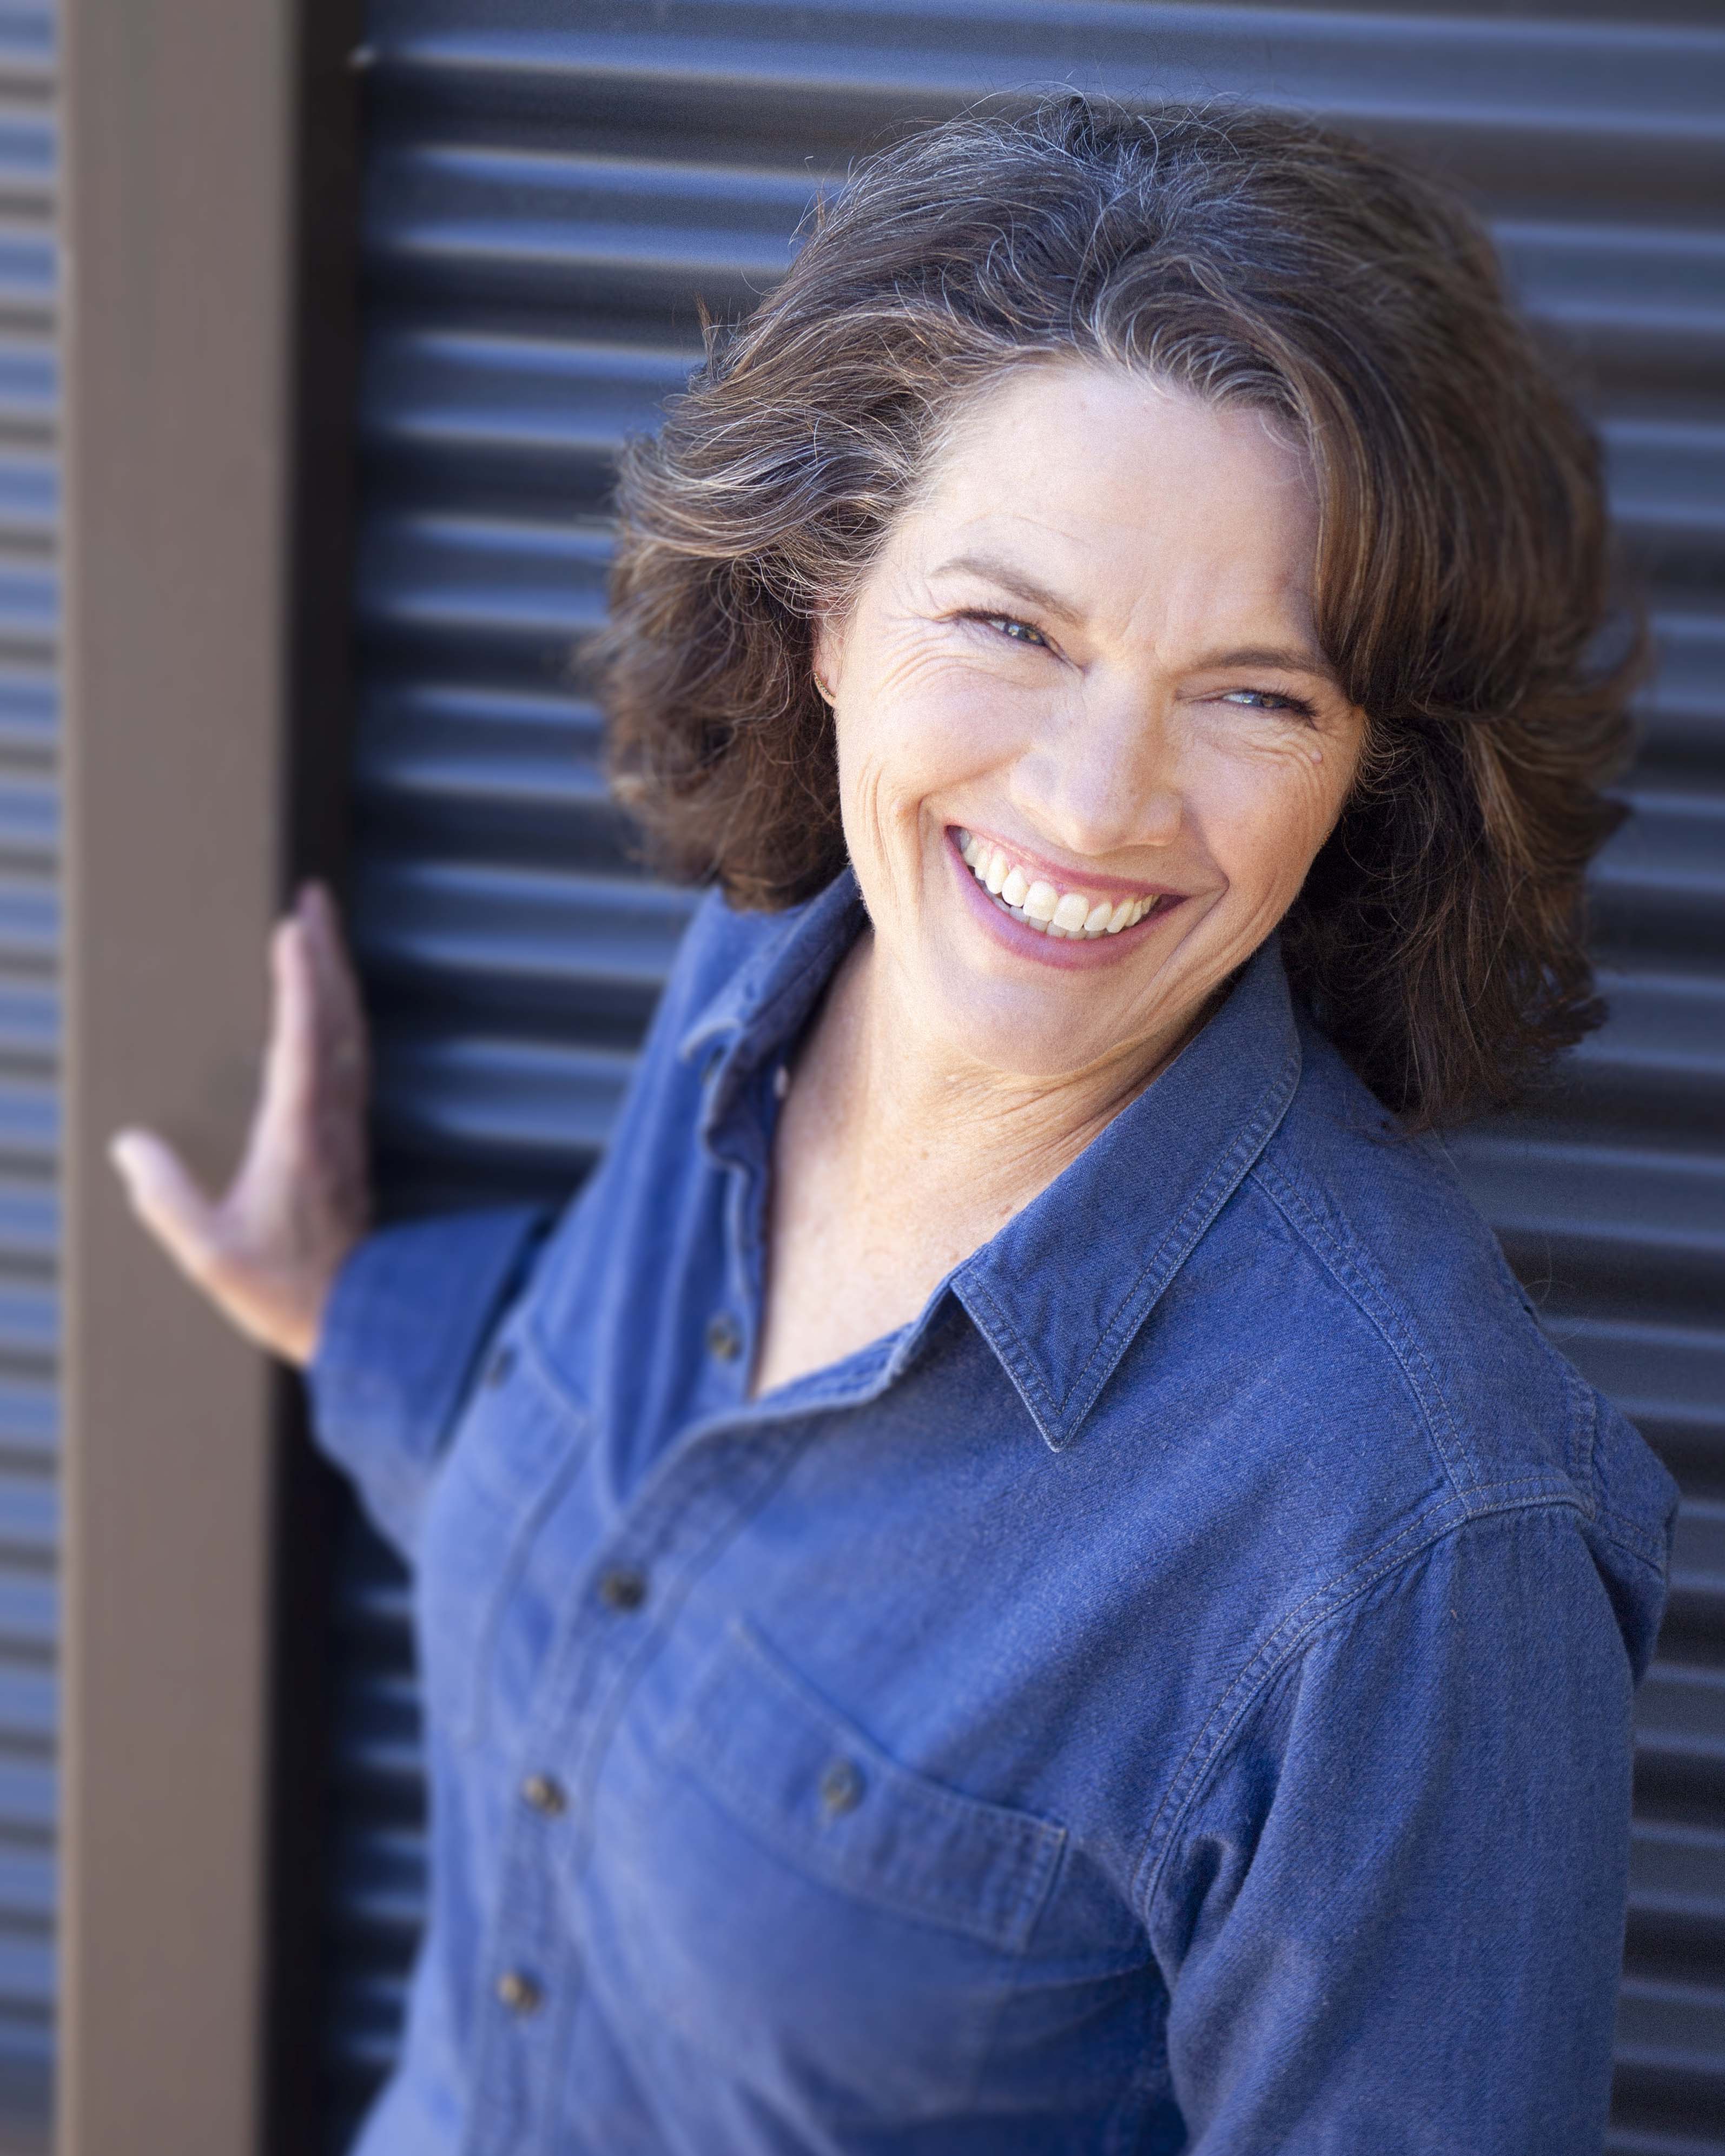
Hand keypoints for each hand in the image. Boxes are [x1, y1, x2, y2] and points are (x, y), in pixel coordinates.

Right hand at [109, 882, 372, 1367]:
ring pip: (351, 1034)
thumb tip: (129, 1145)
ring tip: (320, 931)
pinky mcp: (349, 1141)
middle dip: (325, 955)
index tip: (291, 930)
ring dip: (337, 978)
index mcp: (297, 1136)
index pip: (302, 1041)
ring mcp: (346, 1128)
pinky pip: (351, 1059)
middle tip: (313, 898)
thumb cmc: (283, 1290)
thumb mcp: (209, 1253)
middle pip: (336, 1020)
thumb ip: (168, 1197)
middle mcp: (330, 1121)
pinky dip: (340, 1016)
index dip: (299, 982)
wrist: (357, 1319)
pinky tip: (330, 1004)